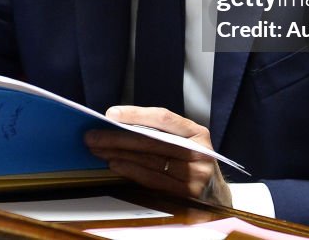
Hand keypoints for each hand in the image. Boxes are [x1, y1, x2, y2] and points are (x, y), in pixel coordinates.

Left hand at [85, 105, 230, 205]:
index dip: (136, 115)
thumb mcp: (185, 142)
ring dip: (119, 155)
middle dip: (118, 138)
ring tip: (98, 149)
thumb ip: (160, 132)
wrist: (215, 194)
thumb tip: (119, 122)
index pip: (164, 118)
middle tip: (93, 135)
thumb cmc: (192, 162)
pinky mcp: (186, 195)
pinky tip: (115, 165)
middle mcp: (200, 153)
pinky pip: (152, 180)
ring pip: (150, 161)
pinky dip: (131, 171)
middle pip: (152, 141)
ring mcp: (195, 176)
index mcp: (198, 133)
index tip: (111, 114)